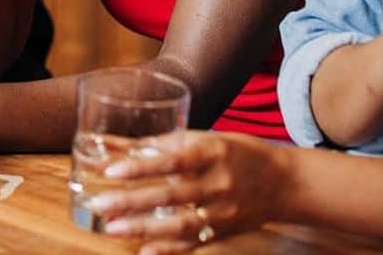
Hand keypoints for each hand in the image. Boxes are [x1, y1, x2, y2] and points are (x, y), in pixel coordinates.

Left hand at [88, 131, 284, 253]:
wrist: (283, 182)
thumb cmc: (236, 152)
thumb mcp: (205, 138)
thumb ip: (163, 144)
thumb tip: (117, 145)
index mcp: (213, 151)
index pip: (174, 159)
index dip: (142, 166)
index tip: (111, 171)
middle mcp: (220, 182)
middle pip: (172, 194)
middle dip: (132, 201)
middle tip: (99, 204)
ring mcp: (224, 211)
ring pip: (180, 224)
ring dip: (143, 228)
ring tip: (111, 227)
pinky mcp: (224, 232)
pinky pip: (194, 244)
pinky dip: (168, 249)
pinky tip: (144, 250)